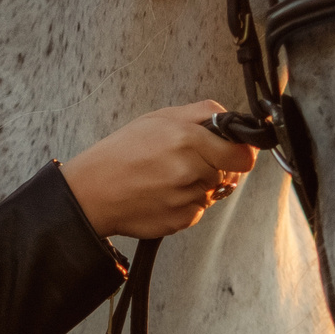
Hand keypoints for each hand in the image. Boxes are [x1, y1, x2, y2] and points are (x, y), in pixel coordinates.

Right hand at [57, 101, 258, 239]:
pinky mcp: (181, 220)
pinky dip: (184, 204)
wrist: (91, 192)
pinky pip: (197, 211)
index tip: (233, 152)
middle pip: (229, 174)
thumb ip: (200, 113)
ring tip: (165, 178)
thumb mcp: (158, 118)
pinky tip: (161, 194)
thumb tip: (229, 118)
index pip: (243, 155)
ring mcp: (187, 198)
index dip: (240, 153)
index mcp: (188, 139)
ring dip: (197, 186)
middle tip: (185, 162)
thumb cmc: (119, 154)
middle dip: (213, 167)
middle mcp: (191, 170)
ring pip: (212, 192)